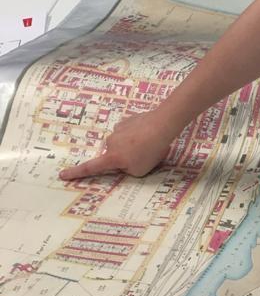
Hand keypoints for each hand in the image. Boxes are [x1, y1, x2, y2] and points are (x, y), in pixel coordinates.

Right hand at [58, 111, 174, 180]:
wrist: (161, 125)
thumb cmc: (150, 151)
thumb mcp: (139, 171)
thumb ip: (127, 170)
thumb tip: (125, 163)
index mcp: (111, 157)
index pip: (90, 168)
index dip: (76, 173)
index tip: (62, 175)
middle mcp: (111, 142)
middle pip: (113, 154)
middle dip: (124, 158)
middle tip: (143, 157)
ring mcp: (118, 129)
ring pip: (122, 142)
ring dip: (132, 145)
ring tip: (150, 145)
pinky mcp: (127, 120)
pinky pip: (129, 131)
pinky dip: (136, 134)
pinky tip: (149, 133)